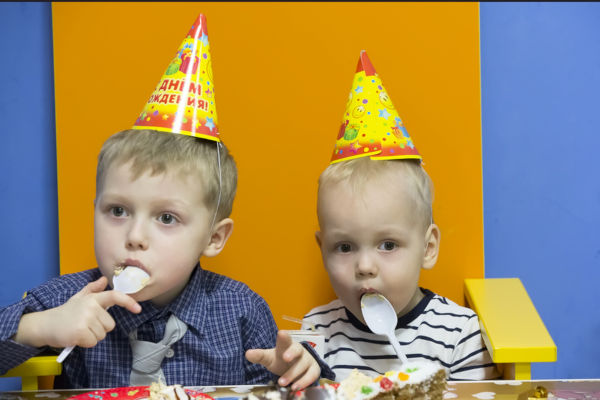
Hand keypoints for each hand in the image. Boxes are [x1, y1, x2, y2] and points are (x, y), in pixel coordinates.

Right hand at [14, 276, 140, 347]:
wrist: (45, 324)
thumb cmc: (65, 312)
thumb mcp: (79, 298)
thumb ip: (93, 289)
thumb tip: (104, 279)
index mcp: (93, 298)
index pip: (114, 296)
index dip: (128, 302)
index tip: (138, 309)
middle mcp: (91, 307)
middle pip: (110, 325)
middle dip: (99, 328)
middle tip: (84, 324)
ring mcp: (86, 319)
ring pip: (102, 335)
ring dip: (92, 336)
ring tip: (79, 330)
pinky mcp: (80, 332)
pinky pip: (93, 342)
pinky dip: (85, 343)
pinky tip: (75, 337)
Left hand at [246, 330, 320, 390]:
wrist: (296, 368)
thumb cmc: (281, 361)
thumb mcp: (270, 358)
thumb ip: (259, 356)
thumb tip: (247, 354)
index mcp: (286, 345)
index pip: (285, 339)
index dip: (284, 337)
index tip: (281, 333)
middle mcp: (298, 350)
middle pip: (297, 349)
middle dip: (292, 353)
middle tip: (285, 357)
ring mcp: (307, 360)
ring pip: (302, 365)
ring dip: (292, 374)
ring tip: (282, 383)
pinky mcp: (314, 369)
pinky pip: (311, 375)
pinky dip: (304, 381)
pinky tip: (295, 387)